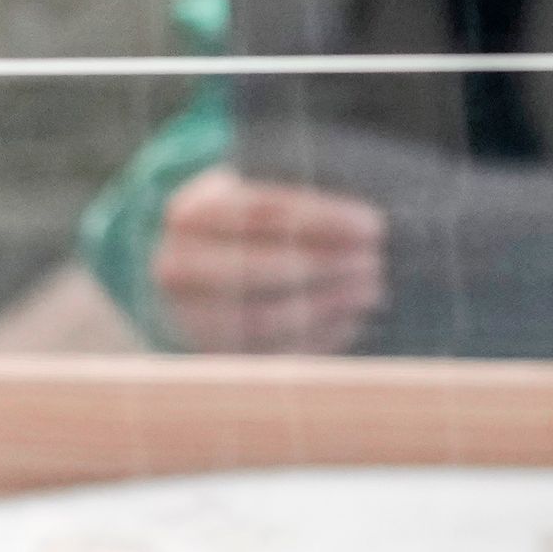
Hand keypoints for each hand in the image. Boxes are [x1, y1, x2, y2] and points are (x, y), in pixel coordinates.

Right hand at [150, 167, 384, 354]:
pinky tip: (350, 319)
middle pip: (260, 268)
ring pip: (263, 317)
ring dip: (326, 305)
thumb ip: (295, 206)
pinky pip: (268, 352)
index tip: (373, 225)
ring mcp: (190, 315)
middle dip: (326, 265)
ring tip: (369, 290)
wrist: (191, 273)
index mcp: (191, 215)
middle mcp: (179, 266)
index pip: (265, 213)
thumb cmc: (242, 227)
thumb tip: (366, 224)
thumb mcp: (255, 198)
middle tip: (374, 262)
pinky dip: (316, 337)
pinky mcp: (212, 354)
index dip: (325, 220)